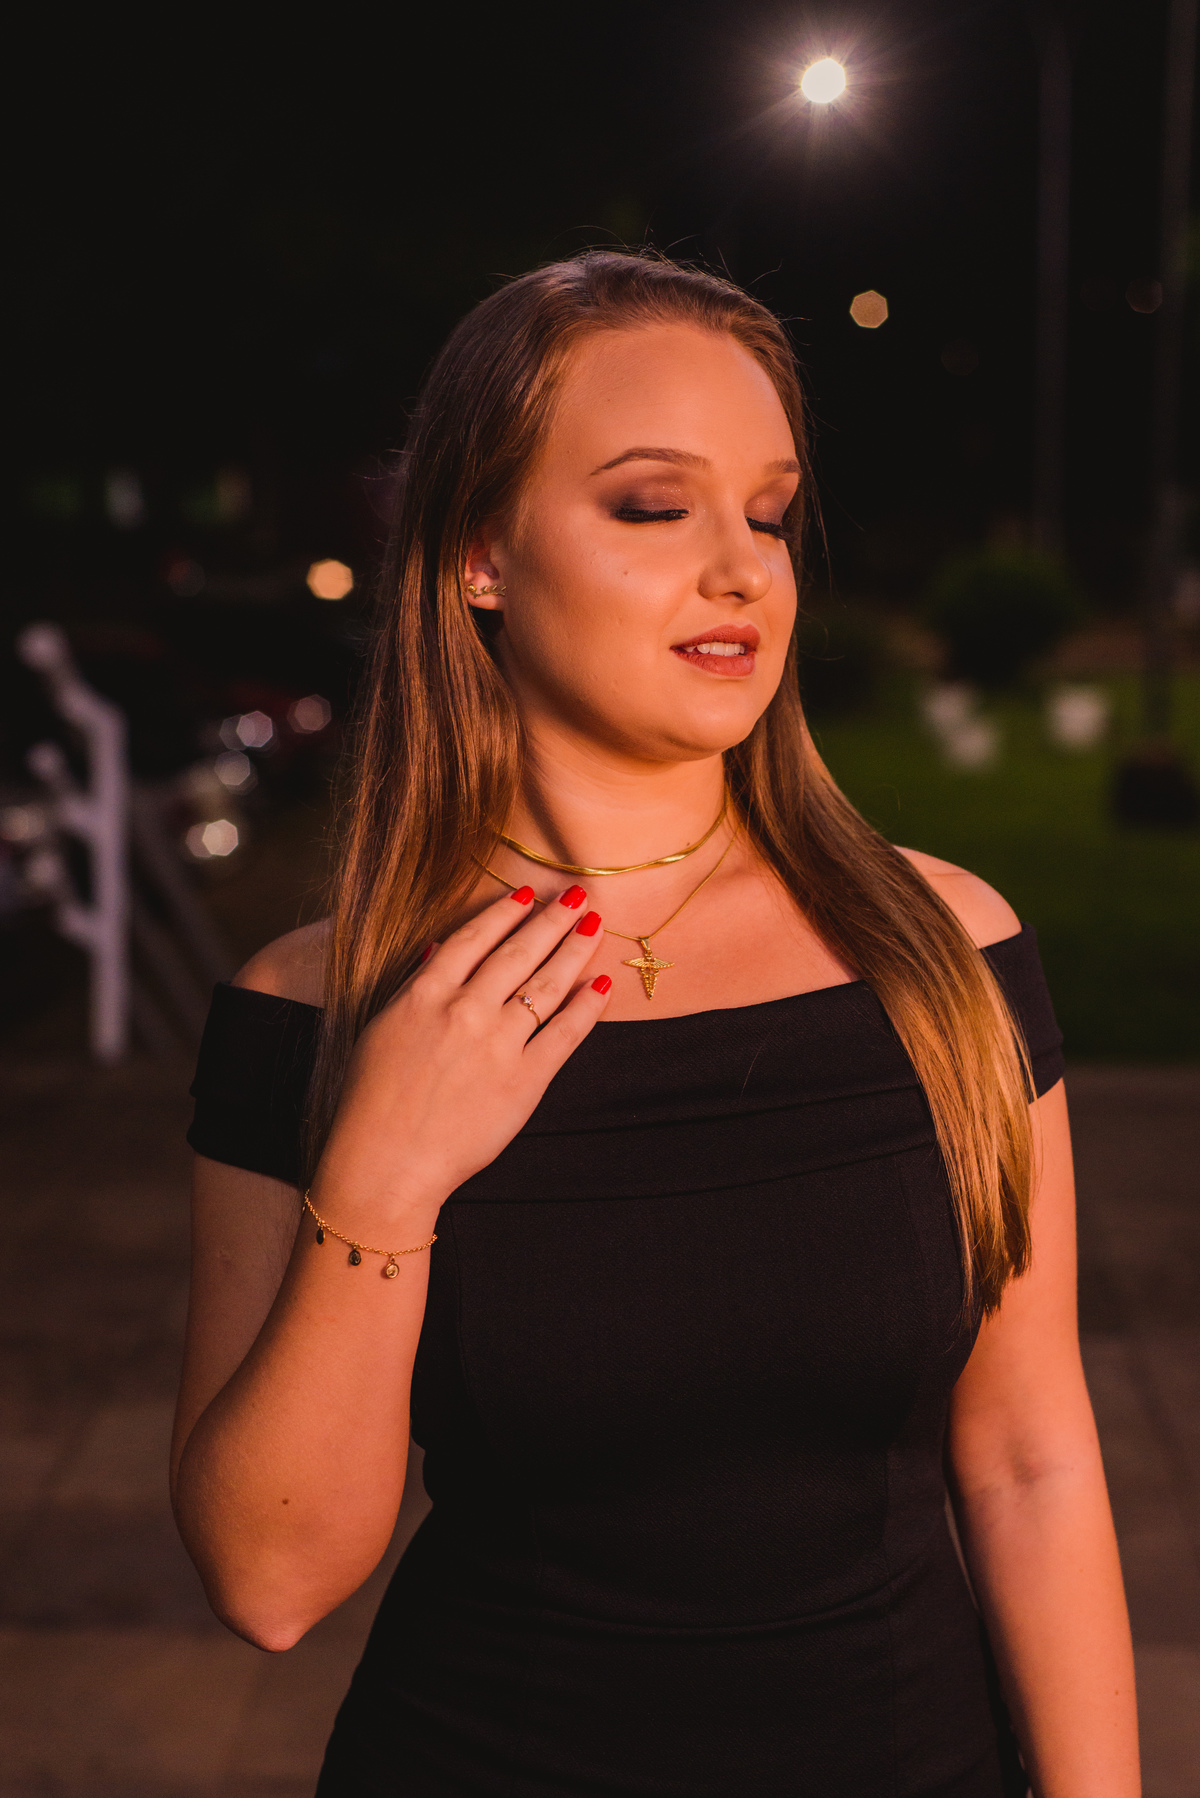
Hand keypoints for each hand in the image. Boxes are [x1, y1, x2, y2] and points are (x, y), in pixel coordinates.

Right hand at [312, 886, 610, 1226]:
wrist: (385, 1162)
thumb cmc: (371, 1101)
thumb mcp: (381, 1029)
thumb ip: (414, 987)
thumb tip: (437, 951)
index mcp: (425, 994)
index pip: (474, 938)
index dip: (504, 912)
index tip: (526, 893)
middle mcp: (465, 1010)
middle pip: (518, 952)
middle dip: (552, 920)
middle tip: (578, 898)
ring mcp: (497, 1045)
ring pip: (546, 985)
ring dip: (574, 951)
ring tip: (595, 927)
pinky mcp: (524, 1081)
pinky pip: (564, 1034)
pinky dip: (586, 1008)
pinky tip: (600, 987)